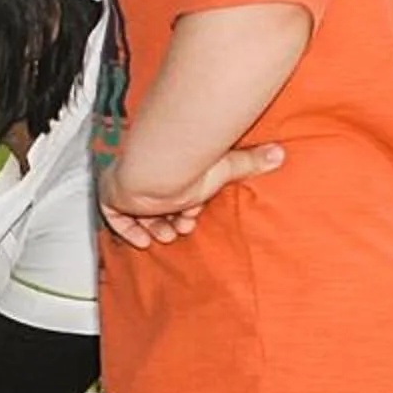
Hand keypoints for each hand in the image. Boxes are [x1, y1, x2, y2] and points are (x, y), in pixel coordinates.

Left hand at [98, 142, 284, 249]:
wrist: (158, 169)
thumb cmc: (188, 166)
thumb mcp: (224, 168)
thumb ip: (251, 162)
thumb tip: (280, 153)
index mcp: (171, 168)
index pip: (175, 193)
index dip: (184, 208)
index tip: (192, 218)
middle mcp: (148, 176)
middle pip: (157, 205)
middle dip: (172, 222)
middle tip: (182, 228)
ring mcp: (128, 187)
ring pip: (139, 214)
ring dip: (156, 228)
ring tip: (169, 233)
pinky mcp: (112, 197)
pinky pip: (114, 218)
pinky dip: (128, 232)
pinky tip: (143, 240)